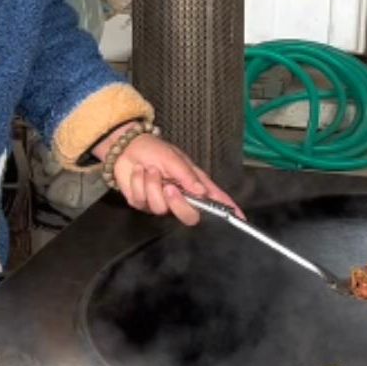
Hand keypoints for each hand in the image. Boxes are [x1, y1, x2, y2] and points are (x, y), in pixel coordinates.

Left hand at [96, 127, 239, 225]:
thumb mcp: (173, 157)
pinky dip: (139, 184)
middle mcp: (181, 196)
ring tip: (151, 170)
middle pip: (190, 216)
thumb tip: (201, 192)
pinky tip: (140, 173)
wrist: (126, 147)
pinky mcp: (143, 204)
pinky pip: (143, 202)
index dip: (228, 210)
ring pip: (162, 209)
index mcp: (194, 184)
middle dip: (178, 204)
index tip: (240, 218)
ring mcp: (162, 202)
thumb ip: (186, 176)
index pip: (215, 199)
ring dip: (152, 185)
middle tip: (169, 187)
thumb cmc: (154, 149)